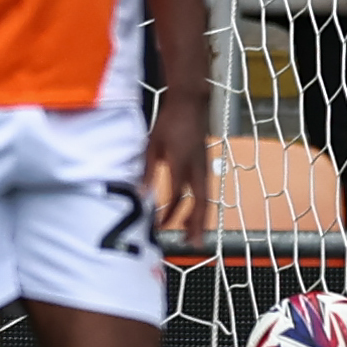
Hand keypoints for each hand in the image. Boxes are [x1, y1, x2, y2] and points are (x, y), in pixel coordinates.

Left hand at [146, 93, 210, 250]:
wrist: (190, 103)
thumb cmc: (170, 121)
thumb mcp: (153, 144)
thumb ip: (148, 170)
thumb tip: (141, 193)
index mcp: (181, 161)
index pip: (178, 193)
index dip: (170, 213)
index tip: (161, 226)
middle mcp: (196, 167)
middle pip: (200, 201)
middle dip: (196, 224)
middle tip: (192, 243)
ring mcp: (203, 166)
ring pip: (204, 197)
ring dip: (199, 217)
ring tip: (193, 235)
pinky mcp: (204, 164)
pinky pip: (203, 189)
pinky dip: (199, 204)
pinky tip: (192, 214)